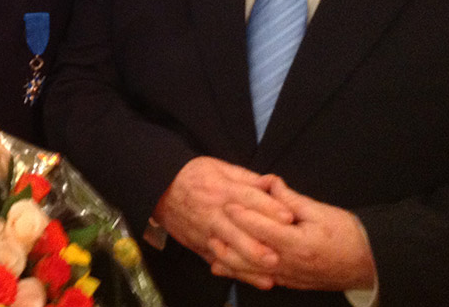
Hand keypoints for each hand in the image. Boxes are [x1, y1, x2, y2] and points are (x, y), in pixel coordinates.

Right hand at [153, 157, 293, 286]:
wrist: (159, 189)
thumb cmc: (193, 176)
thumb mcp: (219, 167)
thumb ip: (247, 178)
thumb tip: (273, 183)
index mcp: (221, 189)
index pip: (247, 199)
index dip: (268, 208)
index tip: (288, 217)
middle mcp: (214, 213)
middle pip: (237, 230)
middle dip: (258, 244)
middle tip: (279, 254)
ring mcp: (206, 232)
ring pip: (229, 250)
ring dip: (249, 262)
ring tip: (270, 273)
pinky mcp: (201, 246)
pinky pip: (220, 261)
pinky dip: (237, 273)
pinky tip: (255, 280)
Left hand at [210, 176, 375, 291]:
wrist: (368, 265)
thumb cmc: (347, 235)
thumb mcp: (321, 211)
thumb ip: (290, 198)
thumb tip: (268, 181)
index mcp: (297, 243)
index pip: (262, 228)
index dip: (242, 214)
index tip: (227, 203)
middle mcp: (289, 263)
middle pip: (249, 253)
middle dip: (228, 238)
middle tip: (210, 224)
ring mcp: (288, 276)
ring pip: (250, 270)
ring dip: (228, 259)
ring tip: (211, 246)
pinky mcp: (289, 282)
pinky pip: (259, 278)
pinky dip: (239, 272)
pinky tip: (224, 267)